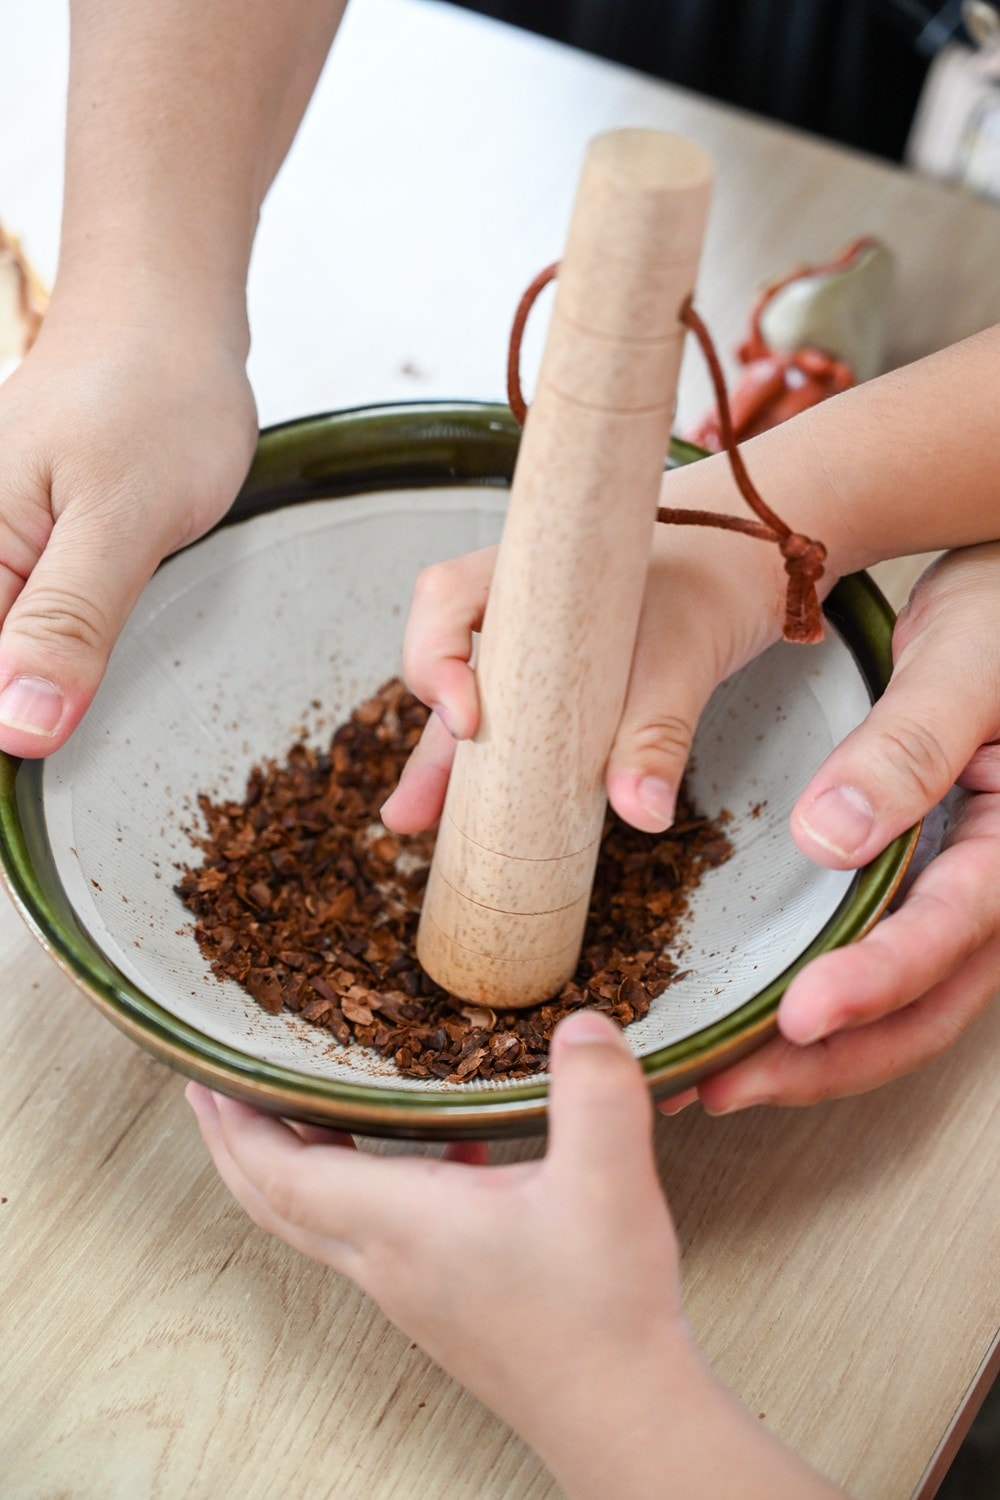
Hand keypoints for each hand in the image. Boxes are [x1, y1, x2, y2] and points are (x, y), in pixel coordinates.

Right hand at [0, 296, 255, 755]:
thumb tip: (18, 730)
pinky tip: (77, 678)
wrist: (166, 324)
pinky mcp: (24, 557)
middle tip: (78, 745)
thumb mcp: (120, 517)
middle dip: (26, 718)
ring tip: (82, 708)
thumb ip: (68, 622)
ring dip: (41, 698)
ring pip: (10, 668)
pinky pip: (25, 633)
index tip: (44, 781)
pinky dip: (55, 664)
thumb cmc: (149, 398)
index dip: (9, 738)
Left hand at [187, 1011, 839, 1498]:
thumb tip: (580, 1024)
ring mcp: (414, 1288)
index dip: (236, 1125)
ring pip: (326, 1219)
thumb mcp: (607, 1184)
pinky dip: (379, 1186)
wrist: (622, 1415)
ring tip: (308, 1112)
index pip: (281, 1176)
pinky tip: (453, 1156)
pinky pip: (382, 1234)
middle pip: (280, 1202)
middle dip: (237, 1144)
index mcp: (401, 1226)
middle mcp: (389, 1261)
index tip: (207, 1079)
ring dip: (299, 1165)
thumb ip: (593, 1094)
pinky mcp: (447, 1301)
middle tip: (216, 1094)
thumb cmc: (600, 1316)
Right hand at [381, 493, 795, 833]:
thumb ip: (659, 731)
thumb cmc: (715, 573)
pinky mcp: (565, 682)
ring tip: (421, 824)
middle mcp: (521, 605)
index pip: (447, 599)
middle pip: (448, 667)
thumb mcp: (690, 654)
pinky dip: (500, 767)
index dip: (436, 657)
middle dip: (427, 743)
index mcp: (532, 569)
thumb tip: (641, 810)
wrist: (759, 551)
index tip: (467, 719)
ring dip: (450, 764)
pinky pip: (518, 722)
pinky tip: (483, 816)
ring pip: (480, 703)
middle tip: (410, 814)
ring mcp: (540, 645)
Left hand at [684, 543, 999, 1113]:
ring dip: (817, 1056)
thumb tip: (829, 838)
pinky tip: (755, 1022)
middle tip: (728, 1087)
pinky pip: (878, 960)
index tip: (799, 1017)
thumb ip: (906, 750)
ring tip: (720, 1081)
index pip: (951, 933)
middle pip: (927, 1004)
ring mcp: (957, 889)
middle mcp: (992, 883)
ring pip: (903, 1004)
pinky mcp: (919, 881)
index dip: (875, 984)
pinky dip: (821, 1003)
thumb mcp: (964, 668)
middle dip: (829, 1061)